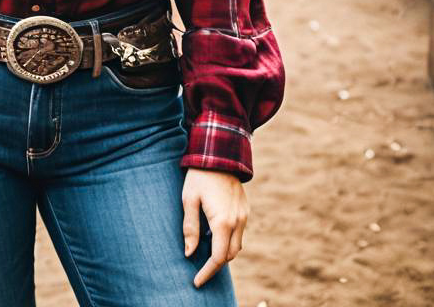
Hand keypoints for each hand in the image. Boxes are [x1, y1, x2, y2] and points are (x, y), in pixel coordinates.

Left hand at [183, 168, 247, 288]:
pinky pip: (239, 232)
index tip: (197, 281)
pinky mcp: (245, 208)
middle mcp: (238, 221)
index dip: (208, 272)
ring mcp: (244, 215)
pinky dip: (229, 239)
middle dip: (216, 264)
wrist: (219, 152)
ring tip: (206, 250)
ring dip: (224, 251)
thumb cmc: (199, 176)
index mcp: (223, 221)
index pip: (219, 257)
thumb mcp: (188, 200)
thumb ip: (190, 228)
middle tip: (200, 268)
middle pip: (231, 254)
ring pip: (237, 244)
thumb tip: (189, 253)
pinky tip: (214, 233)